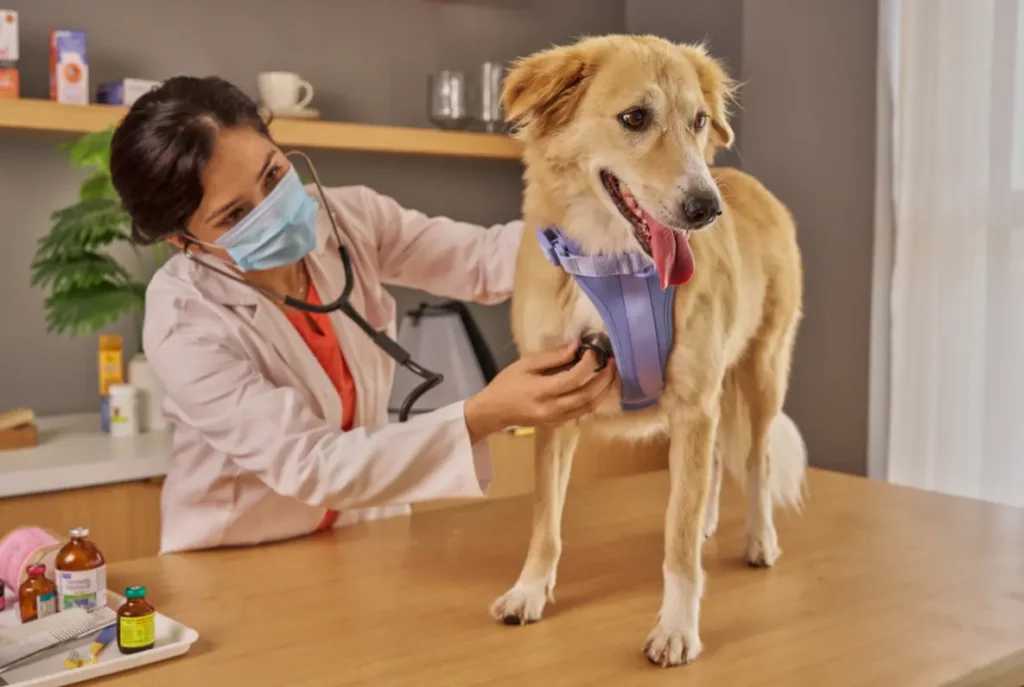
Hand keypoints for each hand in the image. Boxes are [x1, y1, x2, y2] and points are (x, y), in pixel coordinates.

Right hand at [463, 341, 616, 442]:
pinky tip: (596, 386)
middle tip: (612, 362)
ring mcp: (556, 419)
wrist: (493, 411)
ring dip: (604, 390)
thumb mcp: (526, 364)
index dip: (589, 363)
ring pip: (589, 407)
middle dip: (605, 378)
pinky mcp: (558, 423)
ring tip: (610, 374)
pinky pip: (582, 412)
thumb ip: (553, 356)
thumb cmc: (506, 384)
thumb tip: (577, 346)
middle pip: (588, 395)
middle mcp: (552, 409)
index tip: (593, 350)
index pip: (574, 378)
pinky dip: (593, 399)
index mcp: (542, 392)